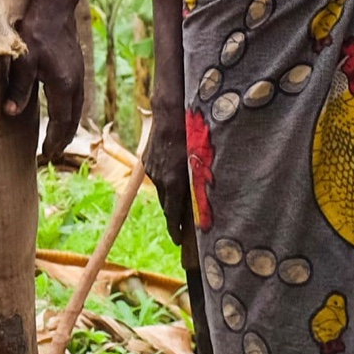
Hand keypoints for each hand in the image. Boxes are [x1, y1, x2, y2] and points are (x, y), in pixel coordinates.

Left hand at [9, 0, 89, 167]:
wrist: (55, 6)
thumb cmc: (37, 31)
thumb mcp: (24, 60)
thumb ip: (18, 88)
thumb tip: (10, 113)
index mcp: (64, 85)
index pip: (62, 121)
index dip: (54, 139)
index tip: (47, 154)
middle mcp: (76, 82)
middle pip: (73, 118)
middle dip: (64, 137)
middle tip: (53, 153)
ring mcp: (79, 73)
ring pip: (77, 107)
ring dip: (69, 124)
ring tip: (59, 138)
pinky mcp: (77, 65)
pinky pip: (76, 96)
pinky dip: (71, 110)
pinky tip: (63, 110)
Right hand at [144, 119, 193, 244]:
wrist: (169, 112)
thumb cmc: (191, 134)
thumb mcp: (200, 160)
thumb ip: (201, 181)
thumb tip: (207, 199)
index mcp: (173, 182)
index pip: (172, 214)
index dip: (175, 229)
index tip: (178, 241)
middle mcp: (159, 178)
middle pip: (166, 205)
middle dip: (172, 217)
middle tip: (180, 228)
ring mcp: (151, 169)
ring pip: (161, 191)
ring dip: (169, 199)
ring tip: (177, 206)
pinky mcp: (147, 160)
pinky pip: (156, 177)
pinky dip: (164, 183)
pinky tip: (171, 180)